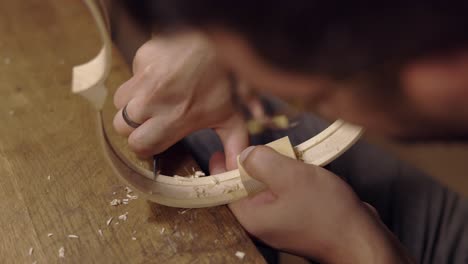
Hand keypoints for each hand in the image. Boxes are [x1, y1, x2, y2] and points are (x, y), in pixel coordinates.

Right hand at [113, 32, 247, 167]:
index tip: (156, 140)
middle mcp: (153, 101)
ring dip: (132, 105)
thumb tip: (232, 171)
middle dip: (135, 128)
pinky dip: (139, 82)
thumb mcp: (232, 117)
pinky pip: (130, 78)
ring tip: (153, 101)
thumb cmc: (225, 81)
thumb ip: (233, 147)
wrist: (218, 42)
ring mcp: (144, 78)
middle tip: (152, 121)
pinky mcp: (141, 59)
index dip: (146, 147)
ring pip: (119, 103)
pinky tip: (158, 79)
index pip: (139, 145)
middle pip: (121, 127)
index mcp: (175, 118)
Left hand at [210, 146, 413, 262]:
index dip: (226, 161)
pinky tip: (303, 169)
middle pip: (245, 183)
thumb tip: (244, 152)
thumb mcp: (291, 177)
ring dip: (277, 168)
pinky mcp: (293, 216)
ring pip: (266, 185)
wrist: (361, 238)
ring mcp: (277, 220)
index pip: (225, 185)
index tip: (230, 142)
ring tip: (292, 157)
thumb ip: (261, 161)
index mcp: (250, 215)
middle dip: (257, 162)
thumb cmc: (328, 213)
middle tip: (271, 147)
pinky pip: (283, 191)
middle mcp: (259, 220)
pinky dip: (290, 178)